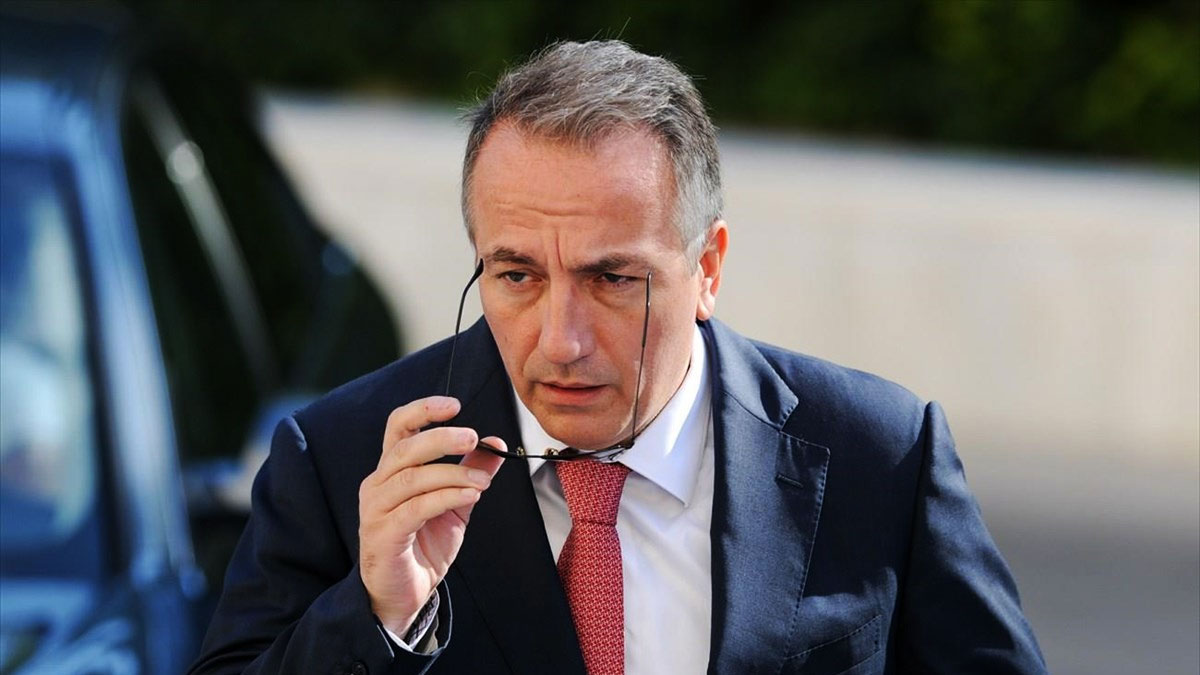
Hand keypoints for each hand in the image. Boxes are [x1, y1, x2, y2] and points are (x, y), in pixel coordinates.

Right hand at [358, 395, 504, 634]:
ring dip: (452, 473)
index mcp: (392, 470)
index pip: (399, 426)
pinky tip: (470, 496)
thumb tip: (495, 442)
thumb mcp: (456, 502)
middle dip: (441, 437)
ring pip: (411, 478)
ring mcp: (376, 509)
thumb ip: (471, 470)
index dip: (422, 410)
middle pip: (405, 448)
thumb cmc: (424, 545)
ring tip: (481, 481)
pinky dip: (445, 497)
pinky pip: (415, 508)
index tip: (455, 405)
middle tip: (473, 437)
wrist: (404, 594)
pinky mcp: (383, 534)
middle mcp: (378, 484)